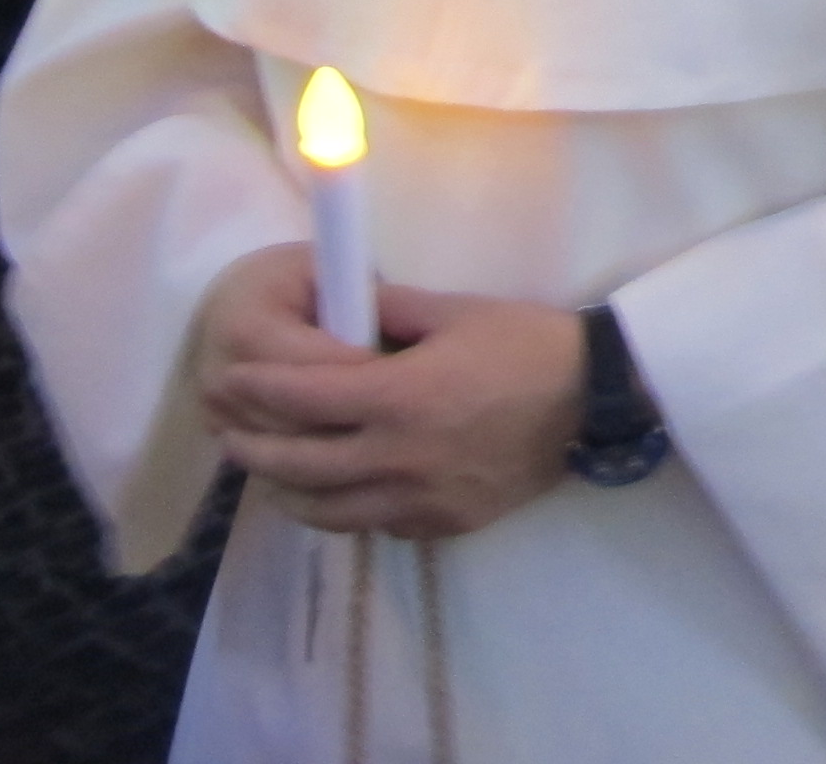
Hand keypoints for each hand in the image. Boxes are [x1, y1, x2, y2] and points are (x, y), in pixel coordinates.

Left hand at [200, 256, 585, 540]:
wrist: (597, 398)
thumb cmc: (528, 343)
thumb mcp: (457, 311)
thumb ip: (388, 309)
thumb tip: (340, 303)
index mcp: (400, 398)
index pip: (302, 400)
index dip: (257, 390)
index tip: (229, 379)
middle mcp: (398, 457)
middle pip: (298, 464)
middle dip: (252, 446)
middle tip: (227, 430)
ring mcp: (419, 499)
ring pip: (324, 510)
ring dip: (285, 490)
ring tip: (267, 469)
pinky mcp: (441, 523)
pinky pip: (370, 524)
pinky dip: (339, 509)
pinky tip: (333, 491)